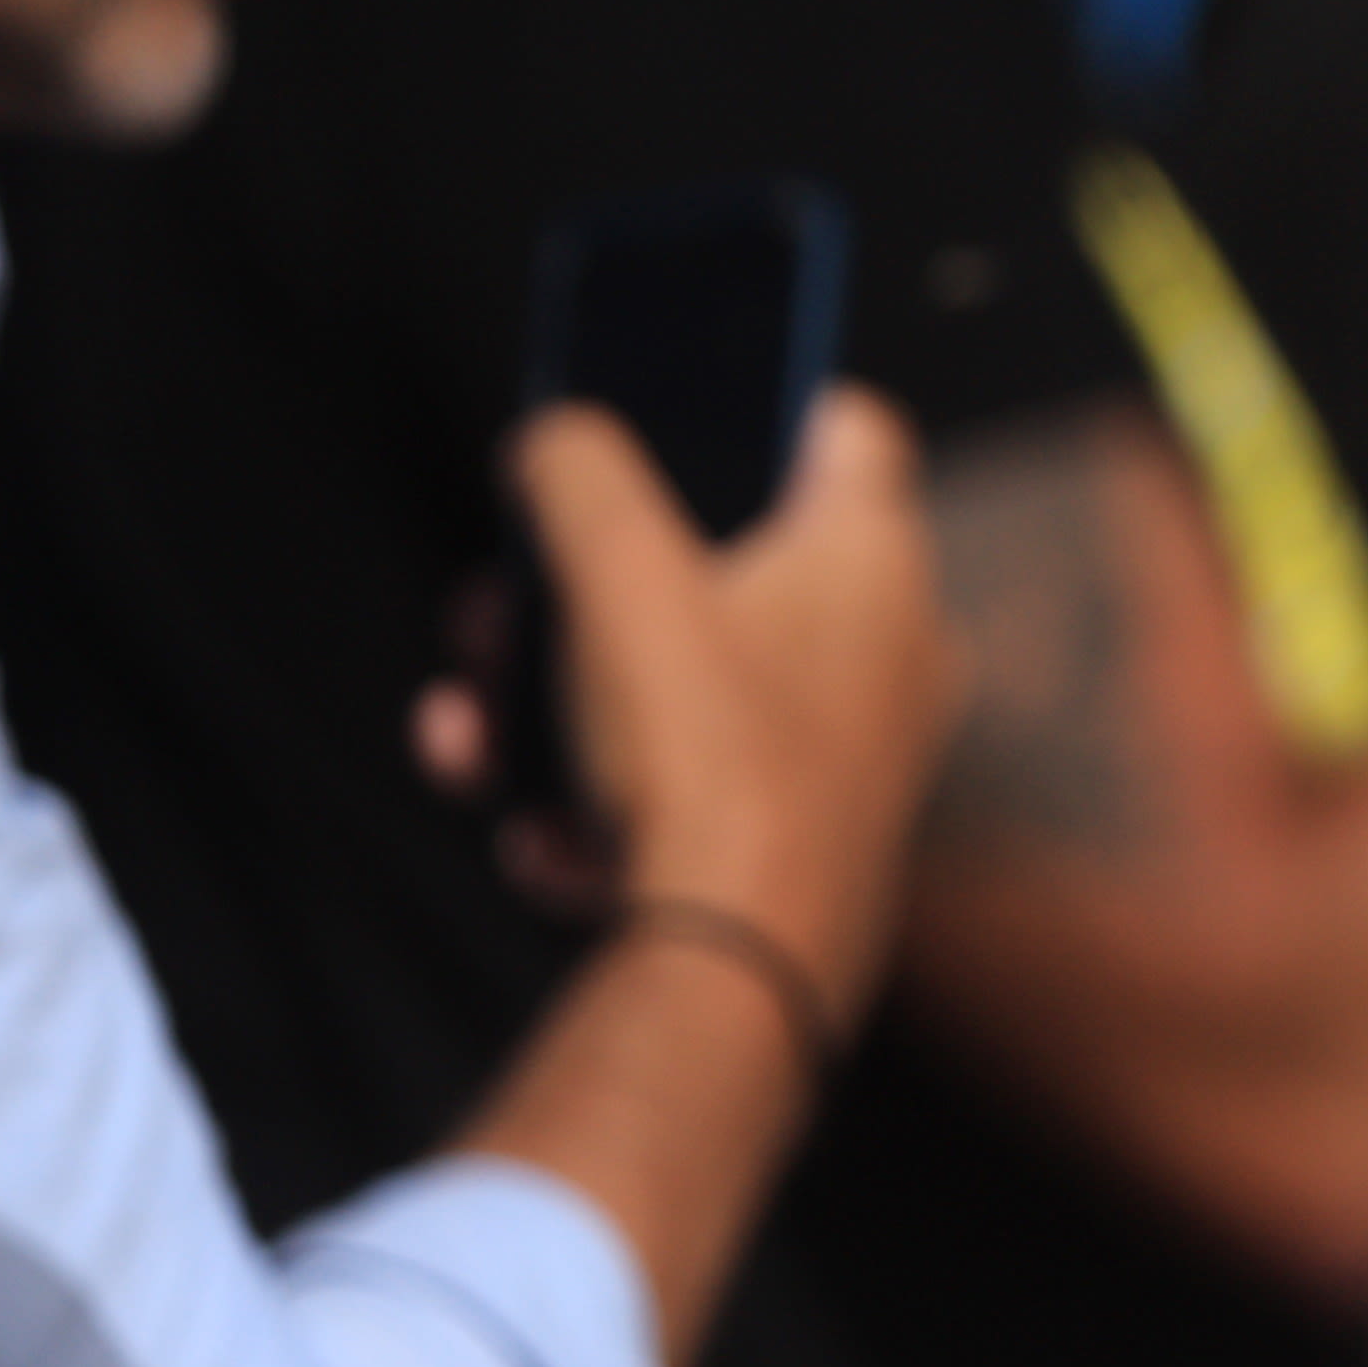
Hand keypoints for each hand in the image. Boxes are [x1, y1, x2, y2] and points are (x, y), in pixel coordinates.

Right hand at [512, 386, 956, 1028]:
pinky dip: (603, 801)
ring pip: (684, 685)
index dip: (757, 400)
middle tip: (498, 605)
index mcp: (874, 555)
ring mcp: (855, 745)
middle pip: (724, 567)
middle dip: (586, 587)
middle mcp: (889, 643)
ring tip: (477, 732)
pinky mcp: (809, 833)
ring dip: (561, 702)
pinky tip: (543, 838)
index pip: (845, 427)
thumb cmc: (707, 758)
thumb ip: (580, 478)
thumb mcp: (618, 580)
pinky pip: (690, 787)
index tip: (665, 413)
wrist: (746, 966)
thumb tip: (560, 437)